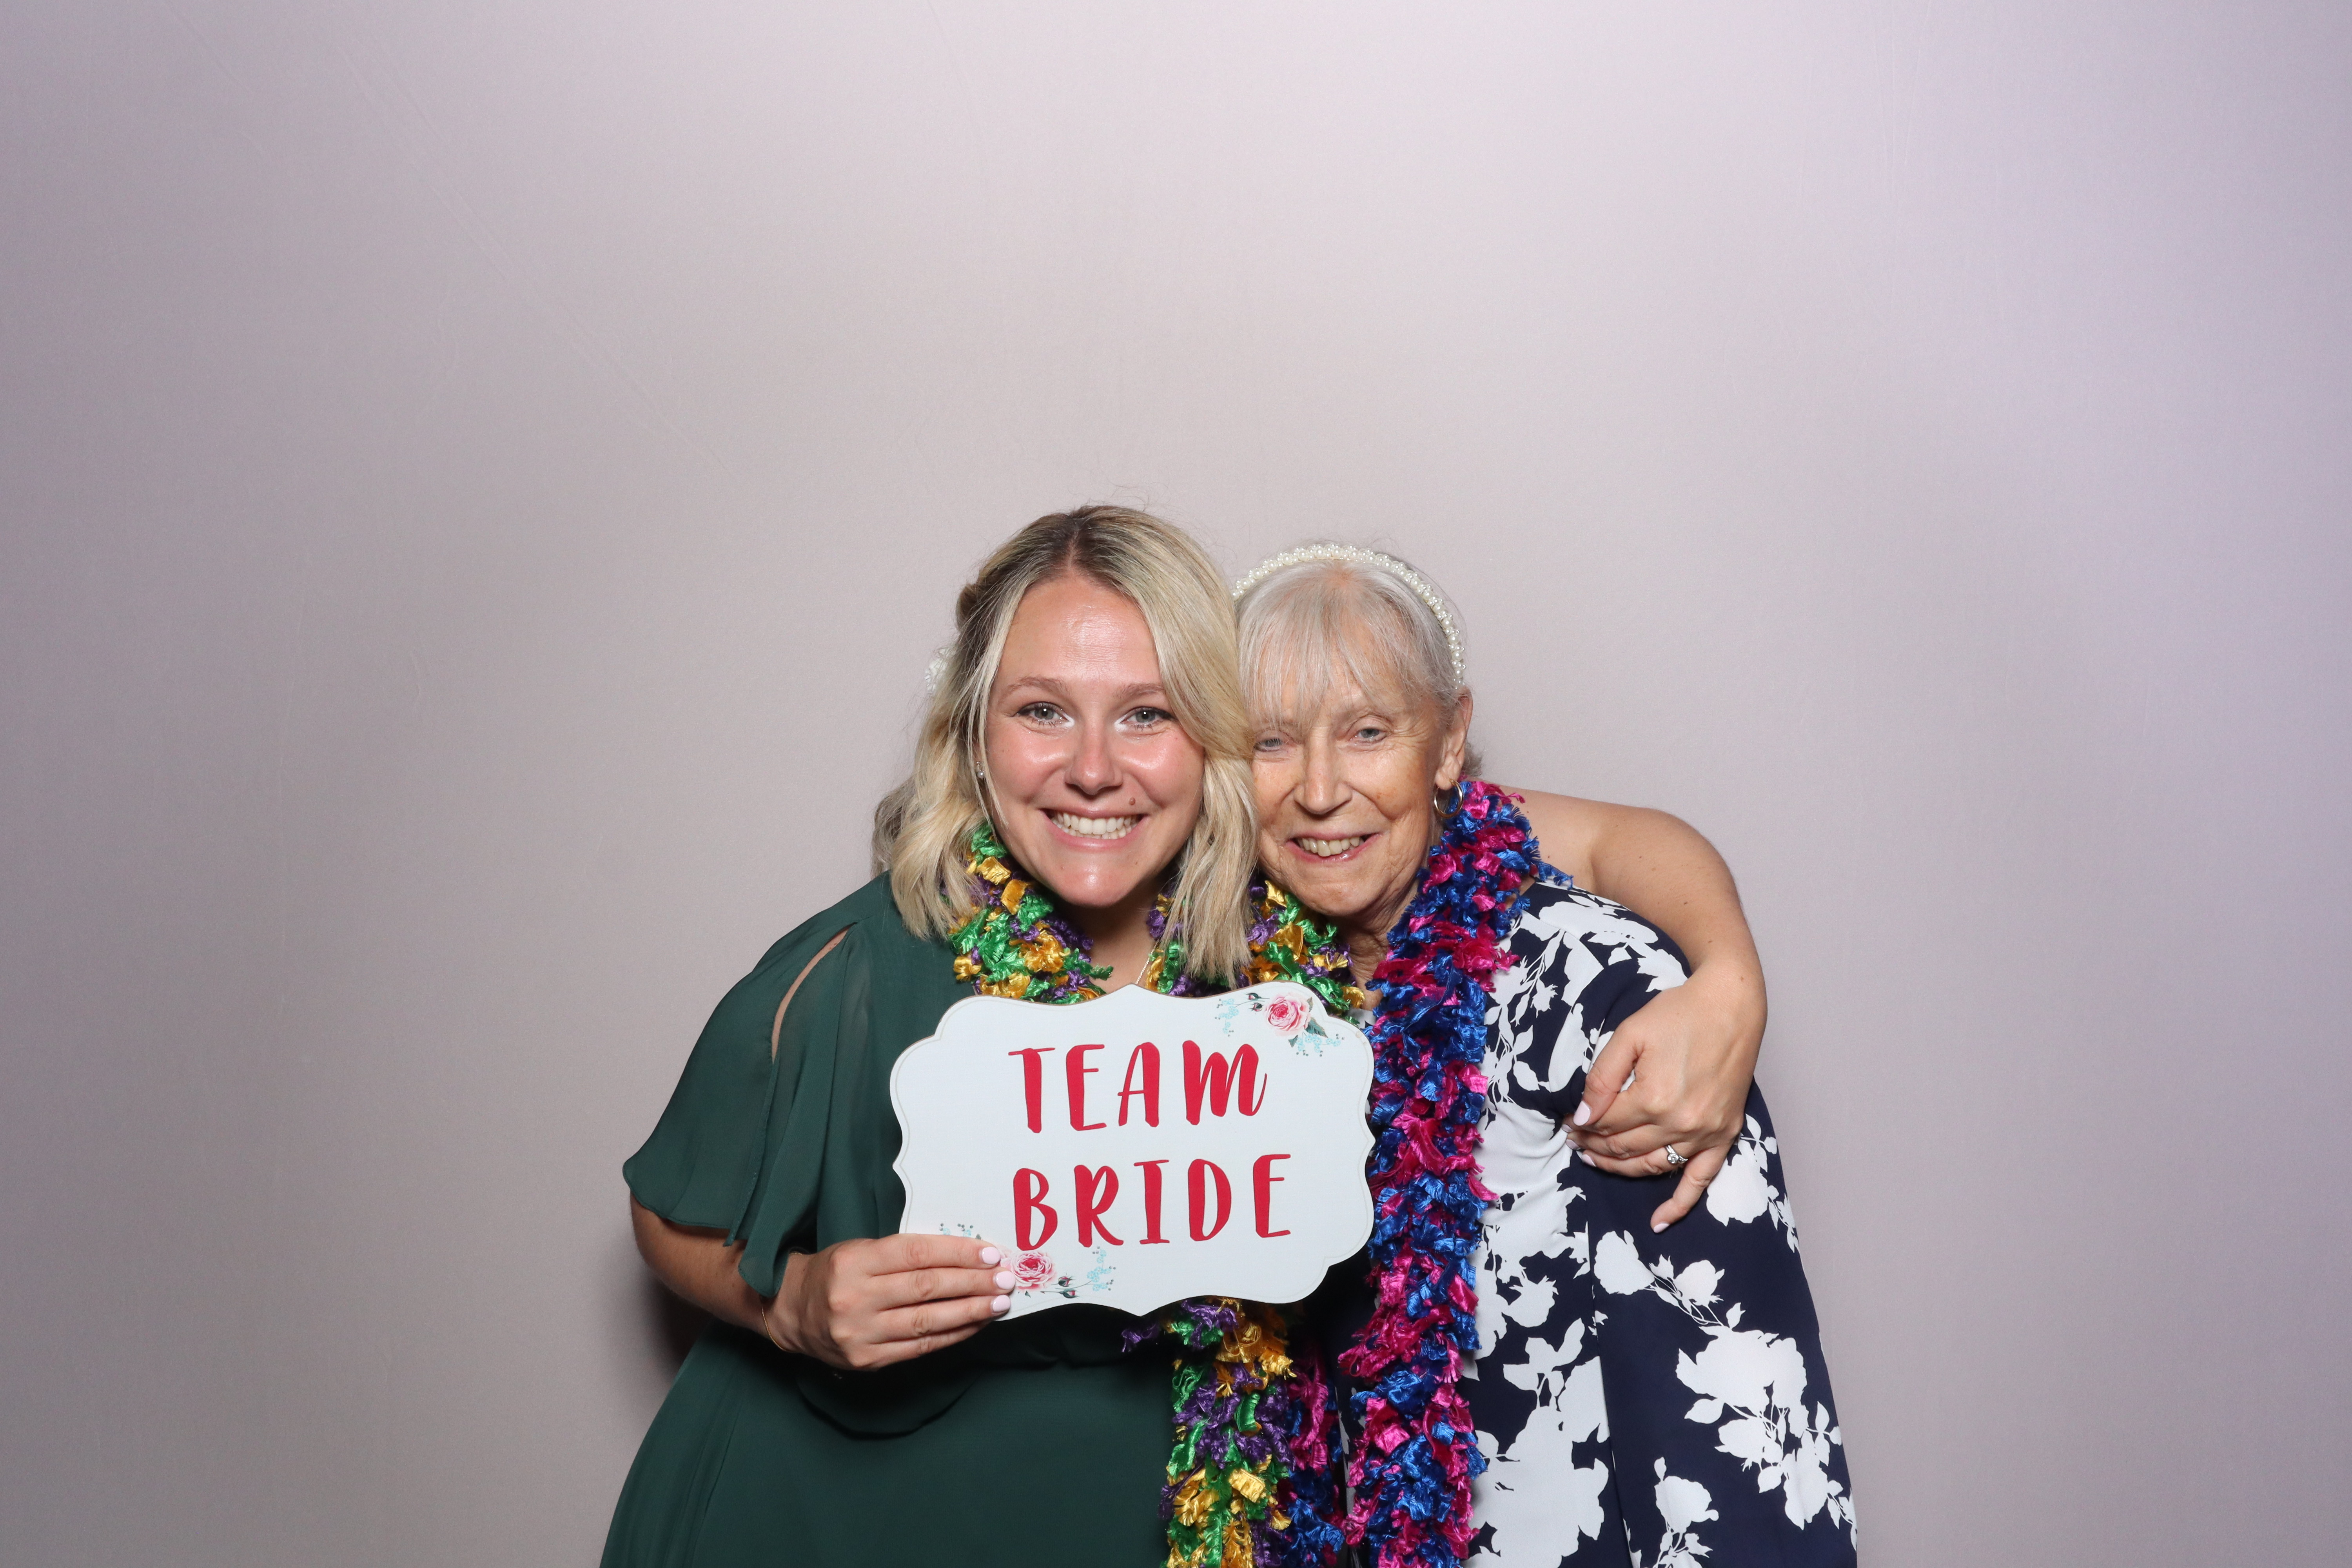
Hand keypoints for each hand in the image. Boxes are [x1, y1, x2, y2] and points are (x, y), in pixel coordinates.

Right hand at [767, 1234, 1011, 1369]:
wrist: (791, 1312)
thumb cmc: (834, 1274)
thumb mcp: (860, 1250)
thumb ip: (904, 1254)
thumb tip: (964, 1258)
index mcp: (855, 1261)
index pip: (916, 1254)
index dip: (957, 1254)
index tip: (990, 1254)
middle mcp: (855, 1298)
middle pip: (926, 1288)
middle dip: (972, 1283)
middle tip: (1004, 1279)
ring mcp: (861, 1333)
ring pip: (927, 1321)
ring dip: (970, 1312)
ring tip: (998, 1303)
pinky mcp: (866, 1360)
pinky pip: (919, 1347)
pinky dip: (951, 1335)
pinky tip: (974, 1325)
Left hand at [1567, 961, 1762, 1231]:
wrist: (1731, 1006)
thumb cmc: (1677, 1014)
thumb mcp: (1629, 1035)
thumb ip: (1601, 1078)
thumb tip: (1580, 1118)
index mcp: (1653, 1098)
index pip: (1604, 1125)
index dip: (1580, 1124)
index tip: (1566, 1121)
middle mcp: (1680, 1123)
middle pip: (1623, 1148)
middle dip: (1593, 1145)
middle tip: (1575, 1139)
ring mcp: (1705, 1134)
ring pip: (1651, 1166)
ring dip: (1619, 1168)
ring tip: (1595, 1159)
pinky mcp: (1724, 1136)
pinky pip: (1700, 1181)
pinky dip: (1679, 1205)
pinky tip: (1658, 1222)